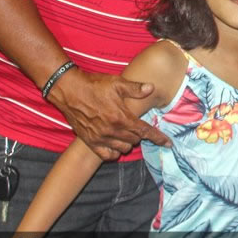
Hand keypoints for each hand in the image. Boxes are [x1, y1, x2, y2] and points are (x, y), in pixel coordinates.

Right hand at [47, 68, 169, 159]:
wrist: (69, 90)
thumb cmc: (94, 85)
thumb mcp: (117, 83)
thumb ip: (135, 88)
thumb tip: (151, 88)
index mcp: (121, 117)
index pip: (145, 132)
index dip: (158, 138)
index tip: (168, 144)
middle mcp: (111, 131)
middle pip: (134, 140)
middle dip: (140, 135)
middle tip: (137, 125)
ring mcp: (99, 138)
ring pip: (122, 148)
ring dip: (128, 142)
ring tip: (126, 132)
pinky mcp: (89, 141)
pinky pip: (107, 154)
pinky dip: (114, 151)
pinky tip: (115, 143)